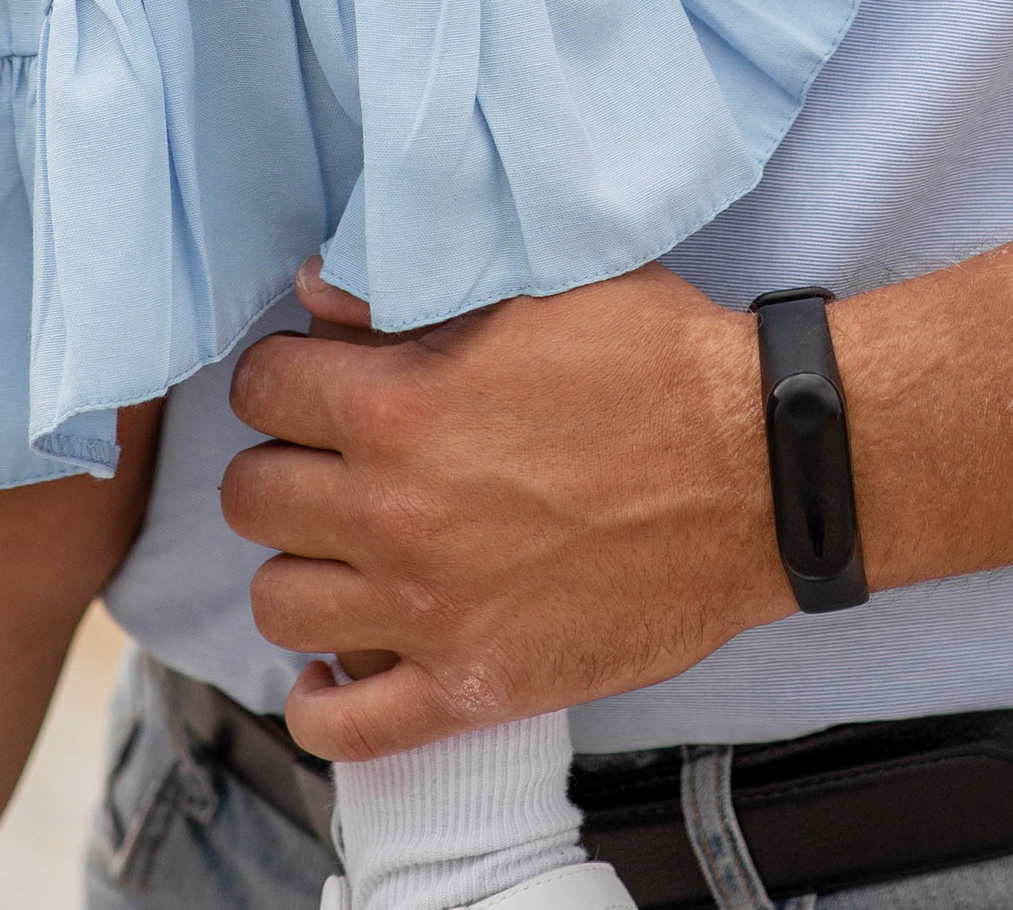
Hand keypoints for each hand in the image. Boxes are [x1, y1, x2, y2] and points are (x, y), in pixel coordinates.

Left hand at [225, 264, 785, 762]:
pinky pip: (348, 726)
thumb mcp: (538, 286)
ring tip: (343, 552)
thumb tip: (314, 291)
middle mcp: (395, 510)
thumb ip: (410, 290)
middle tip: (330, 464)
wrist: (758, 471)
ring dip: (301, 571)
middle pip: (254, 497)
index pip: (263, 388)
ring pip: (279, 604)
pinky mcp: (473, 686)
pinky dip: (323, 706)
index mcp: (400, 404)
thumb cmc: (659, 363)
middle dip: (282, 468)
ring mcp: (428, 609)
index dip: (283, 376)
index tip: (311, 383)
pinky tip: (336, 672)